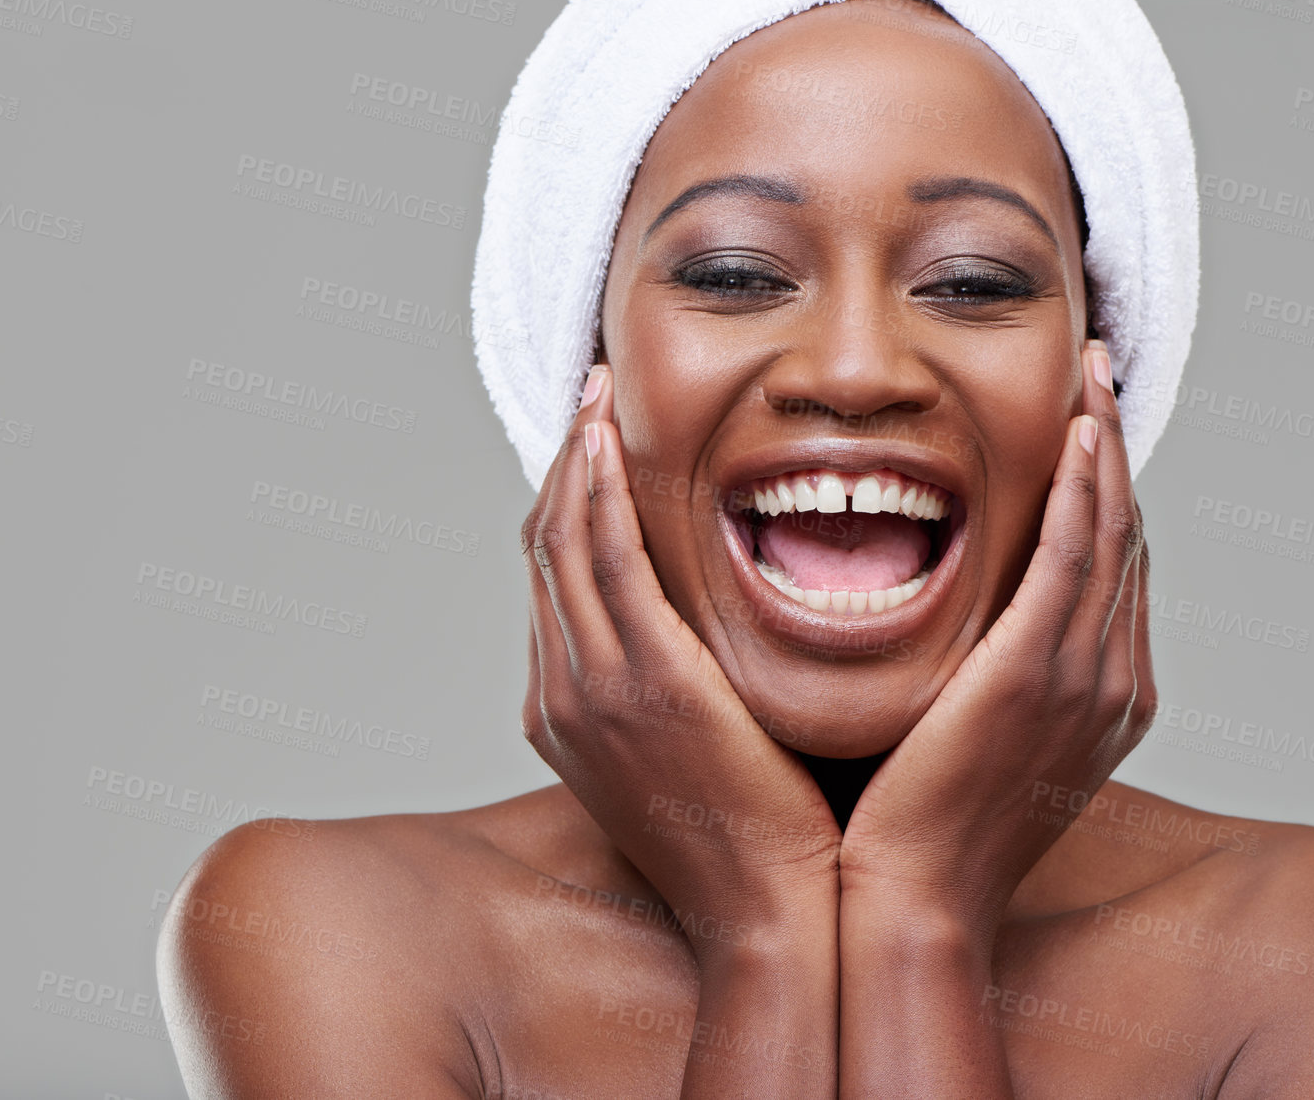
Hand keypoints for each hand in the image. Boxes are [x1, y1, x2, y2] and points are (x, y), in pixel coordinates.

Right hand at [520, 362, 841, 954]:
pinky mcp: (643, 679)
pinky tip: (608, 441)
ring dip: (574, 461)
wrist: (769, 914)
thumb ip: (677, 685)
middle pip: (543, 551)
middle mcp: (563, 693)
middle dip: (561, 468)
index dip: (564, 505)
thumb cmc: (754, 837)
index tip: (591, 448)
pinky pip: (603, 560)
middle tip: (589, 402)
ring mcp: (592, 687)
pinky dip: (597, 492)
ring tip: (597, 399)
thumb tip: (708, 631)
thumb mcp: (691, 754)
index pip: (552, 582)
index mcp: (567, 712)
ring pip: (562, 543)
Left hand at [839, 339, 1156, 938]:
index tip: (1086, 430)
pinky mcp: (1040, 669)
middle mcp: (1114, 681)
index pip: (1115, 570)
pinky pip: (1076, 555)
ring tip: (1093, 379)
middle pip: (1127, 539)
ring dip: (1105, 448)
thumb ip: (992, 671)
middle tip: (1099, 378)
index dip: (1107, 493)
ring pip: (1112, 533)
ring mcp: (1087, 676)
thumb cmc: (922, 822)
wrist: (913, 898)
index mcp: (1106, 697)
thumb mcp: (977, 736)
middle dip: (1115, 453)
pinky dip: (1086, 489)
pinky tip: (1080, 434)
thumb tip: (966, 622)